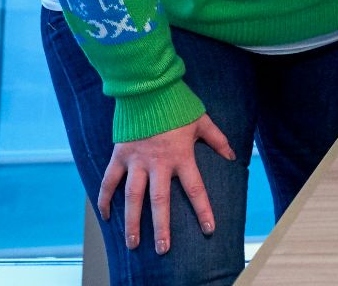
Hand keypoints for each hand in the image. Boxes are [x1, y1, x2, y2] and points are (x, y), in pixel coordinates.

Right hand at [97, 113, 234, 254]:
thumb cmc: (177, 105)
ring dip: (132, 221)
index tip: (209, 228)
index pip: (195, 188)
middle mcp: (157, 163)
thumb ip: (218, 139)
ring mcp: (135, 161)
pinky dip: (105, 199)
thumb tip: (232, 156)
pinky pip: (109, 182)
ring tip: (133, 242)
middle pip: (159, 201)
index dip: (203, 209)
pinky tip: (106, 216)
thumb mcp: (202, 120)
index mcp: (181, 156)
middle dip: (161, 227)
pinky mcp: (119, 156)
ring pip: (132, 197)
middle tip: (162, 249)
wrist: (147, 88)